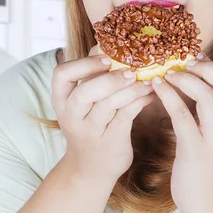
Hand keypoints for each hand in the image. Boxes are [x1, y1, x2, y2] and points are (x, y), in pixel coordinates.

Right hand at [51, 44, 154, 184]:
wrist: (90, 169)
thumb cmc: (90, 125)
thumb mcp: (82, 103)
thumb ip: (91, 77)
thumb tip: (106, 43)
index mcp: (61, 101)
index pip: (61, 75)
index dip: (83, 64)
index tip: (105, 58)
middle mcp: (72, 116)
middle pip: (85, 92)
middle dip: (109, 78)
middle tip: (130, 70)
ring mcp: (90, 132)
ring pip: (109, 105)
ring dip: (131, 88)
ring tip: (148, 79)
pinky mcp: (110, 142)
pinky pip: (126, 116)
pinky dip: (140, 101)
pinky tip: (151, 94)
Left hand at [151, 55, 212, 212]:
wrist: (212, 209)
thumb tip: (202, 82)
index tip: (196, 59)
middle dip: (205, 67)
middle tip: (184, 60)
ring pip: (206, 96)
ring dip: (184, 79)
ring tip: (167, 73)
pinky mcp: (197, 150)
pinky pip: (182, 114)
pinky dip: (168, 96)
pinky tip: (157, 87)